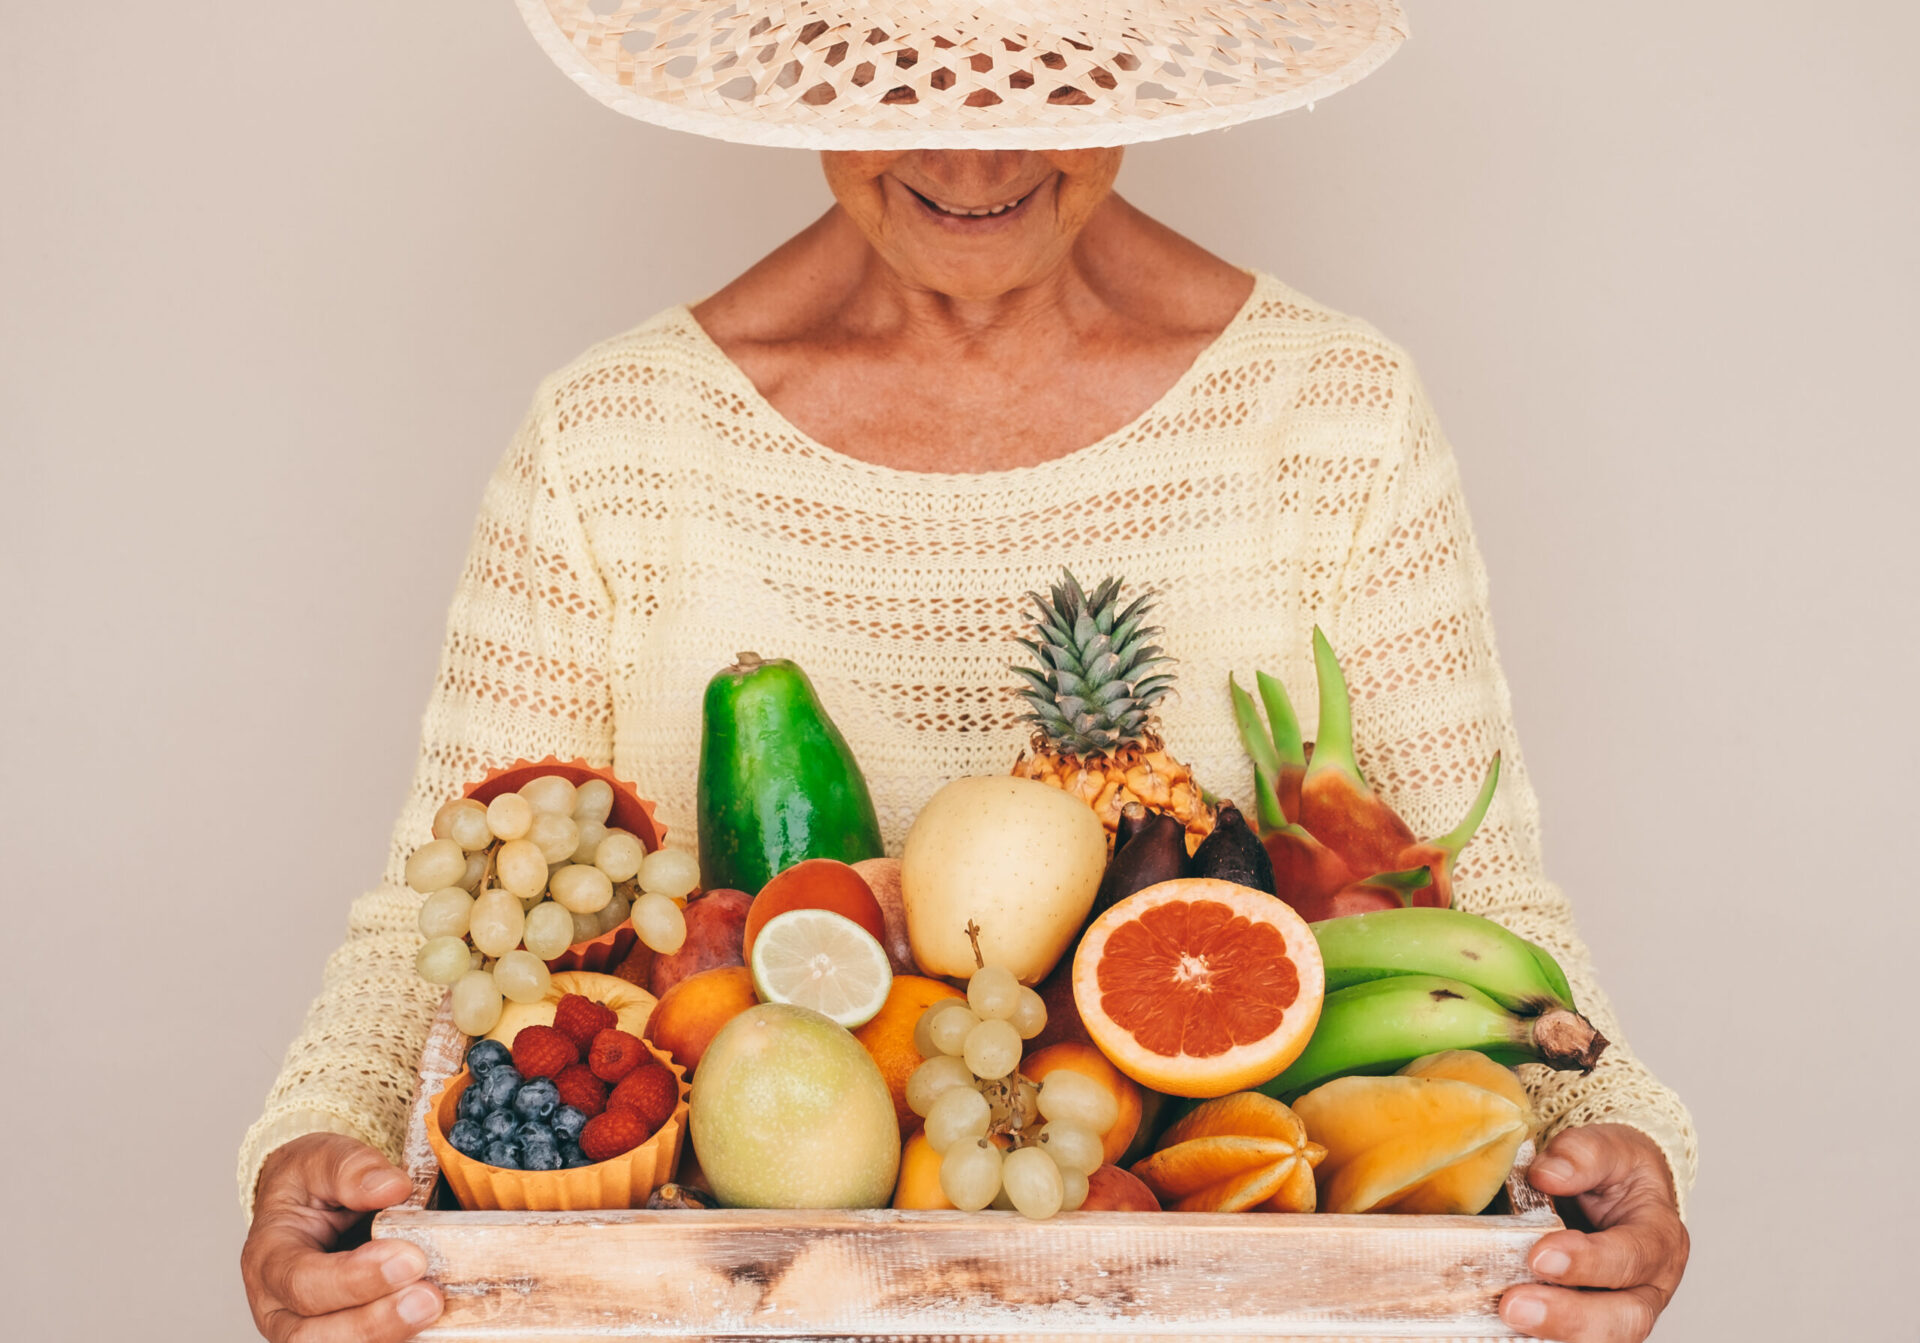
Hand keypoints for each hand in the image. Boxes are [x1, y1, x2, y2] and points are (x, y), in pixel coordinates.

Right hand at [241, 1133, 443, 1340]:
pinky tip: (436, 1323)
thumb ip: (352, 1169)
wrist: (311, 1202)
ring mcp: (308, 1331)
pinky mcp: (342, 1337)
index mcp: (268, 1259)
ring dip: (388, 1336)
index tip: (408, 1258)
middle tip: (427, 1298)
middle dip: (373, 1323)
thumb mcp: (322, 1158)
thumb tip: (393, 1188)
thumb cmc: (312, 1183)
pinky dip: (398, 1339)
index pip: (301, 1282)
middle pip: (312, 1336)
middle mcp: (279, 1308)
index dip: (353, 1278)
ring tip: (434, 1307)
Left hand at [1500, 1124, 1688, 1341]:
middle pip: (1626, 1320)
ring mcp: (1622, 1311)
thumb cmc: (1616, 1171)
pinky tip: (1501, 1328)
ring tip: (1507, 1317)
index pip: (1633, 1257)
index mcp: (1659, 1239)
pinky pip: (1572, 1340)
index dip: (1589, 1261)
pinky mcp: (1592, 1323)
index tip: (1539, 1255)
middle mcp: (1649, 1286)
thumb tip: (1545, 1174)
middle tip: (1514, 1305)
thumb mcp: (1608, 1146)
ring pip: (1602, 1341)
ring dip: (1553, 1335)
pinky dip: (1541, 1338)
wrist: (1617, 1189)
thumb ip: (1582, 1155)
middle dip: (1570, 1317)